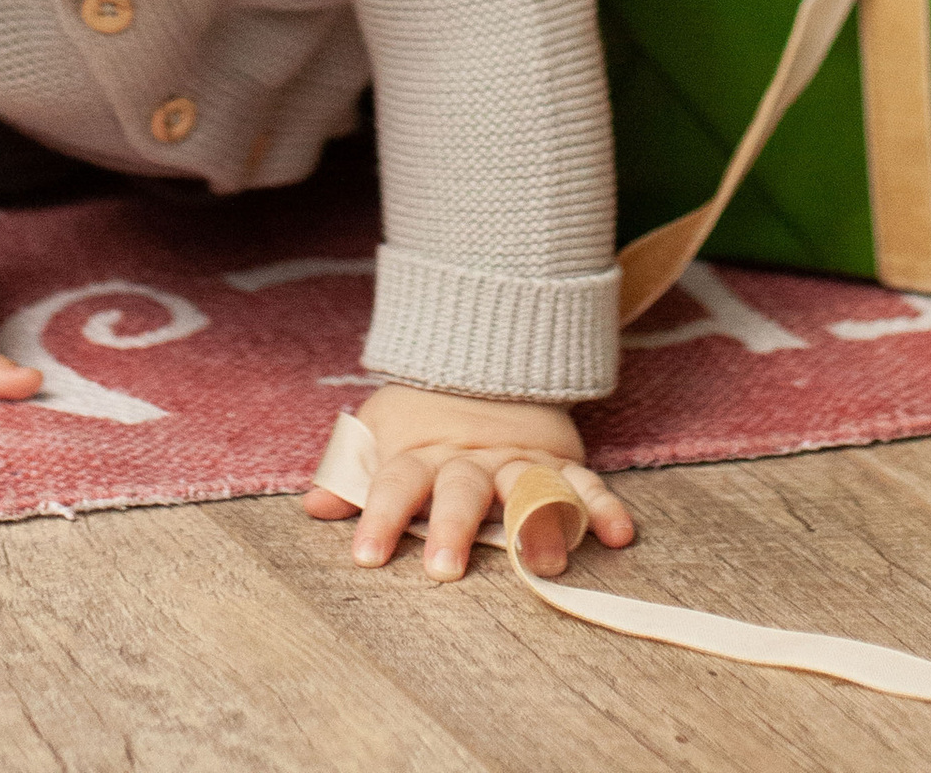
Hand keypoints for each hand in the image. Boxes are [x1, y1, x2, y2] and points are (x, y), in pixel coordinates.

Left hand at [303, 379, 634, 581]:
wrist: (483, 360)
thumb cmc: (423, 420)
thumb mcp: (381, 437)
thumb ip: (351, 475)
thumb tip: (312, 508)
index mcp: (423, 453)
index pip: (395, 481)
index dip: (378, 513)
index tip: (365, 554)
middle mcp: (471, 458)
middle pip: (460, 488)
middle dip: (453, 526)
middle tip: (445, 569)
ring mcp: (518, 460)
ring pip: (525, 487)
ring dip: (535, 520)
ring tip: (544, 559)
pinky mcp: (559, 461)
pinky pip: (585, 482)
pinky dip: (603, 505)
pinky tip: (619, 534)